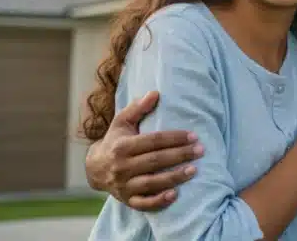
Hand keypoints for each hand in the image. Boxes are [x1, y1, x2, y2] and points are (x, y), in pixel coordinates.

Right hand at [85, 91, 202, 210]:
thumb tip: (155, 93)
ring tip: (194, 170)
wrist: (95, 169)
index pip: (153, 141)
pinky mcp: (127, 200)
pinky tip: (175, 194)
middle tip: (201, 150)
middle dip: (180, 155)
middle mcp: (121, 167)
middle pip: (155, 161)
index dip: (174, 138)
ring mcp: (124, 185)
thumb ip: (138, 108)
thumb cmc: (116, 141)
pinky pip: (144, 203)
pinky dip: (159, 201)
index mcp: (122, 146)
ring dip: (174, 177)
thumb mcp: (122, 122)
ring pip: (151, 183)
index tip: (193, 135)